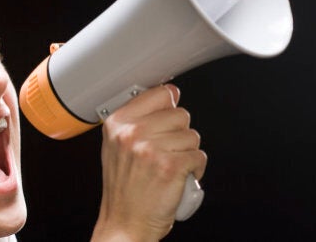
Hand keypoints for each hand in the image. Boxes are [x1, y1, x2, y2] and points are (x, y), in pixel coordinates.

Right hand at [91, 84, 206, 241]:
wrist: (125, 223)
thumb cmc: (124, 190)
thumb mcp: (116, 147)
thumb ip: (136, 120)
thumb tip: (168, 95)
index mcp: (117, 124)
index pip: (160, 93)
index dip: (168, 107)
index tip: (166, 118)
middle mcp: (132, 133)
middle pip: (180, 114)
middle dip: (179, 134)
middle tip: (164, 152)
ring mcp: (151, 149)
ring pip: (192, 135)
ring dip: (187, 152)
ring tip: (169, 166)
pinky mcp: (171, 166)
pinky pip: (199, 155)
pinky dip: (195, 169)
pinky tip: (178, 177)